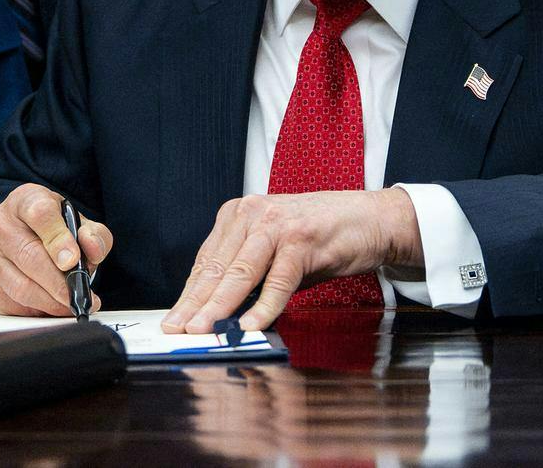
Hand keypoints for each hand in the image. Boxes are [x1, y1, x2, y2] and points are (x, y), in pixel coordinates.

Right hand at [0, 183, 114, 316]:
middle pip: (29, 256)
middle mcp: (1, 224)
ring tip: (70, 305)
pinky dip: (36, 310)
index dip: (58, 239)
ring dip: (50, 302)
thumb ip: (93, 234)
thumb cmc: (51, 227)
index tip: (72, 261)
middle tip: (79, 295)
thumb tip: (93, 249)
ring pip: (20, 286)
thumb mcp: (77, 222)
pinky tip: (51, 307)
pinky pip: (12, 303)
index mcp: (26, 200)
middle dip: (59, 283)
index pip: (40, 215)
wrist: (20, 232)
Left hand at [162, 189, 420, 333]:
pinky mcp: (302, 239)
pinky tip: (251, 325)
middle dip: (195, 304)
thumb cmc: (319, 238)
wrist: (368, 219)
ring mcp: (277, 224)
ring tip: (203, 330)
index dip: (189, 294)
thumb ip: (248, 277)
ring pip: (241, 272)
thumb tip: (219, 315)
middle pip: (217, 267)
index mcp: (239, 214)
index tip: (174, 320)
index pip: (206, 260)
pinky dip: (264, 306)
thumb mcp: (274, 251)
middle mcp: (252, 212)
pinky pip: (278, 280)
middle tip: (177, 331)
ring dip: (219, 306)